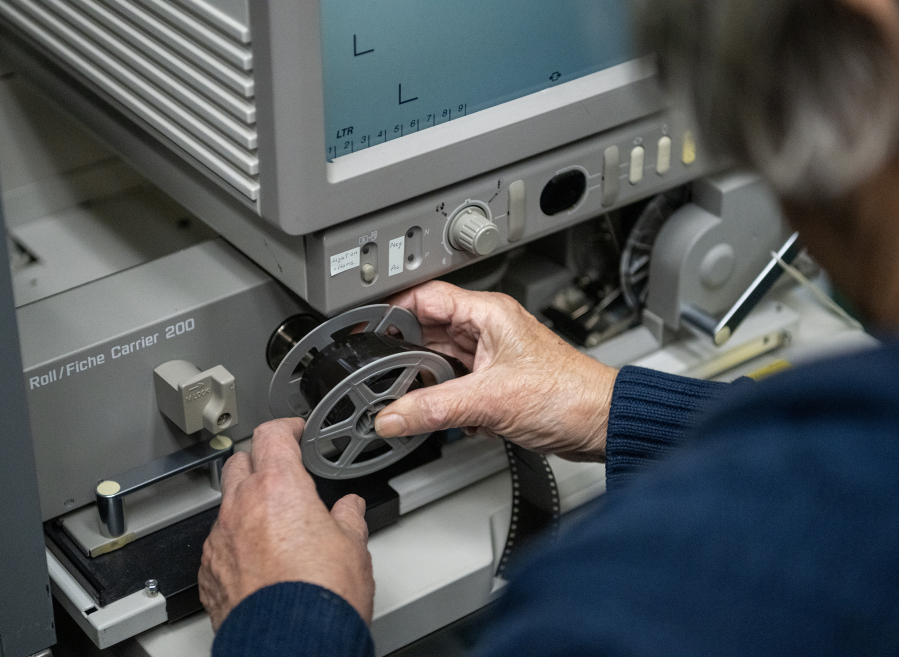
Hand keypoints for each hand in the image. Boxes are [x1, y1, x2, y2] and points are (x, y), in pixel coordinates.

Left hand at [199, 418, 373, 630]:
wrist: (292, 644)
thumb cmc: (321, 595)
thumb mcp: (353, 545)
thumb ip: (348, 517)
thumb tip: (349, 510)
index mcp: (280, 487)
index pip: (272, 434)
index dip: (286, 428)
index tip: (295, 432)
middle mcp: (242, 506)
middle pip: (240, 461)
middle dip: (260, 461)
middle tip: (282, 473)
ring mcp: (221, 539)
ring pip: (226, 504)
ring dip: (246, 503)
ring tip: (273, 522)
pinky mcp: (209, 571)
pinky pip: (218, 543)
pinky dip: (235, 541)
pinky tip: (258, 559)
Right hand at [374, 282, 618, 460]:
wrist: (601, 422)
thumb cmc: (569, 394)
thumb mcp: (491, 400)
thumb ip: (435, 408)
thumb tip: (393, 416)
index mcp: (488, 314)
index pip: (425, 297)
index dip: (392, 310)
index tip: (365, 329)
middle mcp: (487, 329)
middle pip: (427, 331)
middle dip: (403, 354)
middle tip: (379, 374)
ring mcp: (490, 355)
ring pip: (439, 360)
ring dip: (425, 381)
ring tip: (409, 399)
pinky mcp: (494, 381)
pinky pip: (453, 383)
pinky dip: (443, 399)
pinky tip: (444, 414)